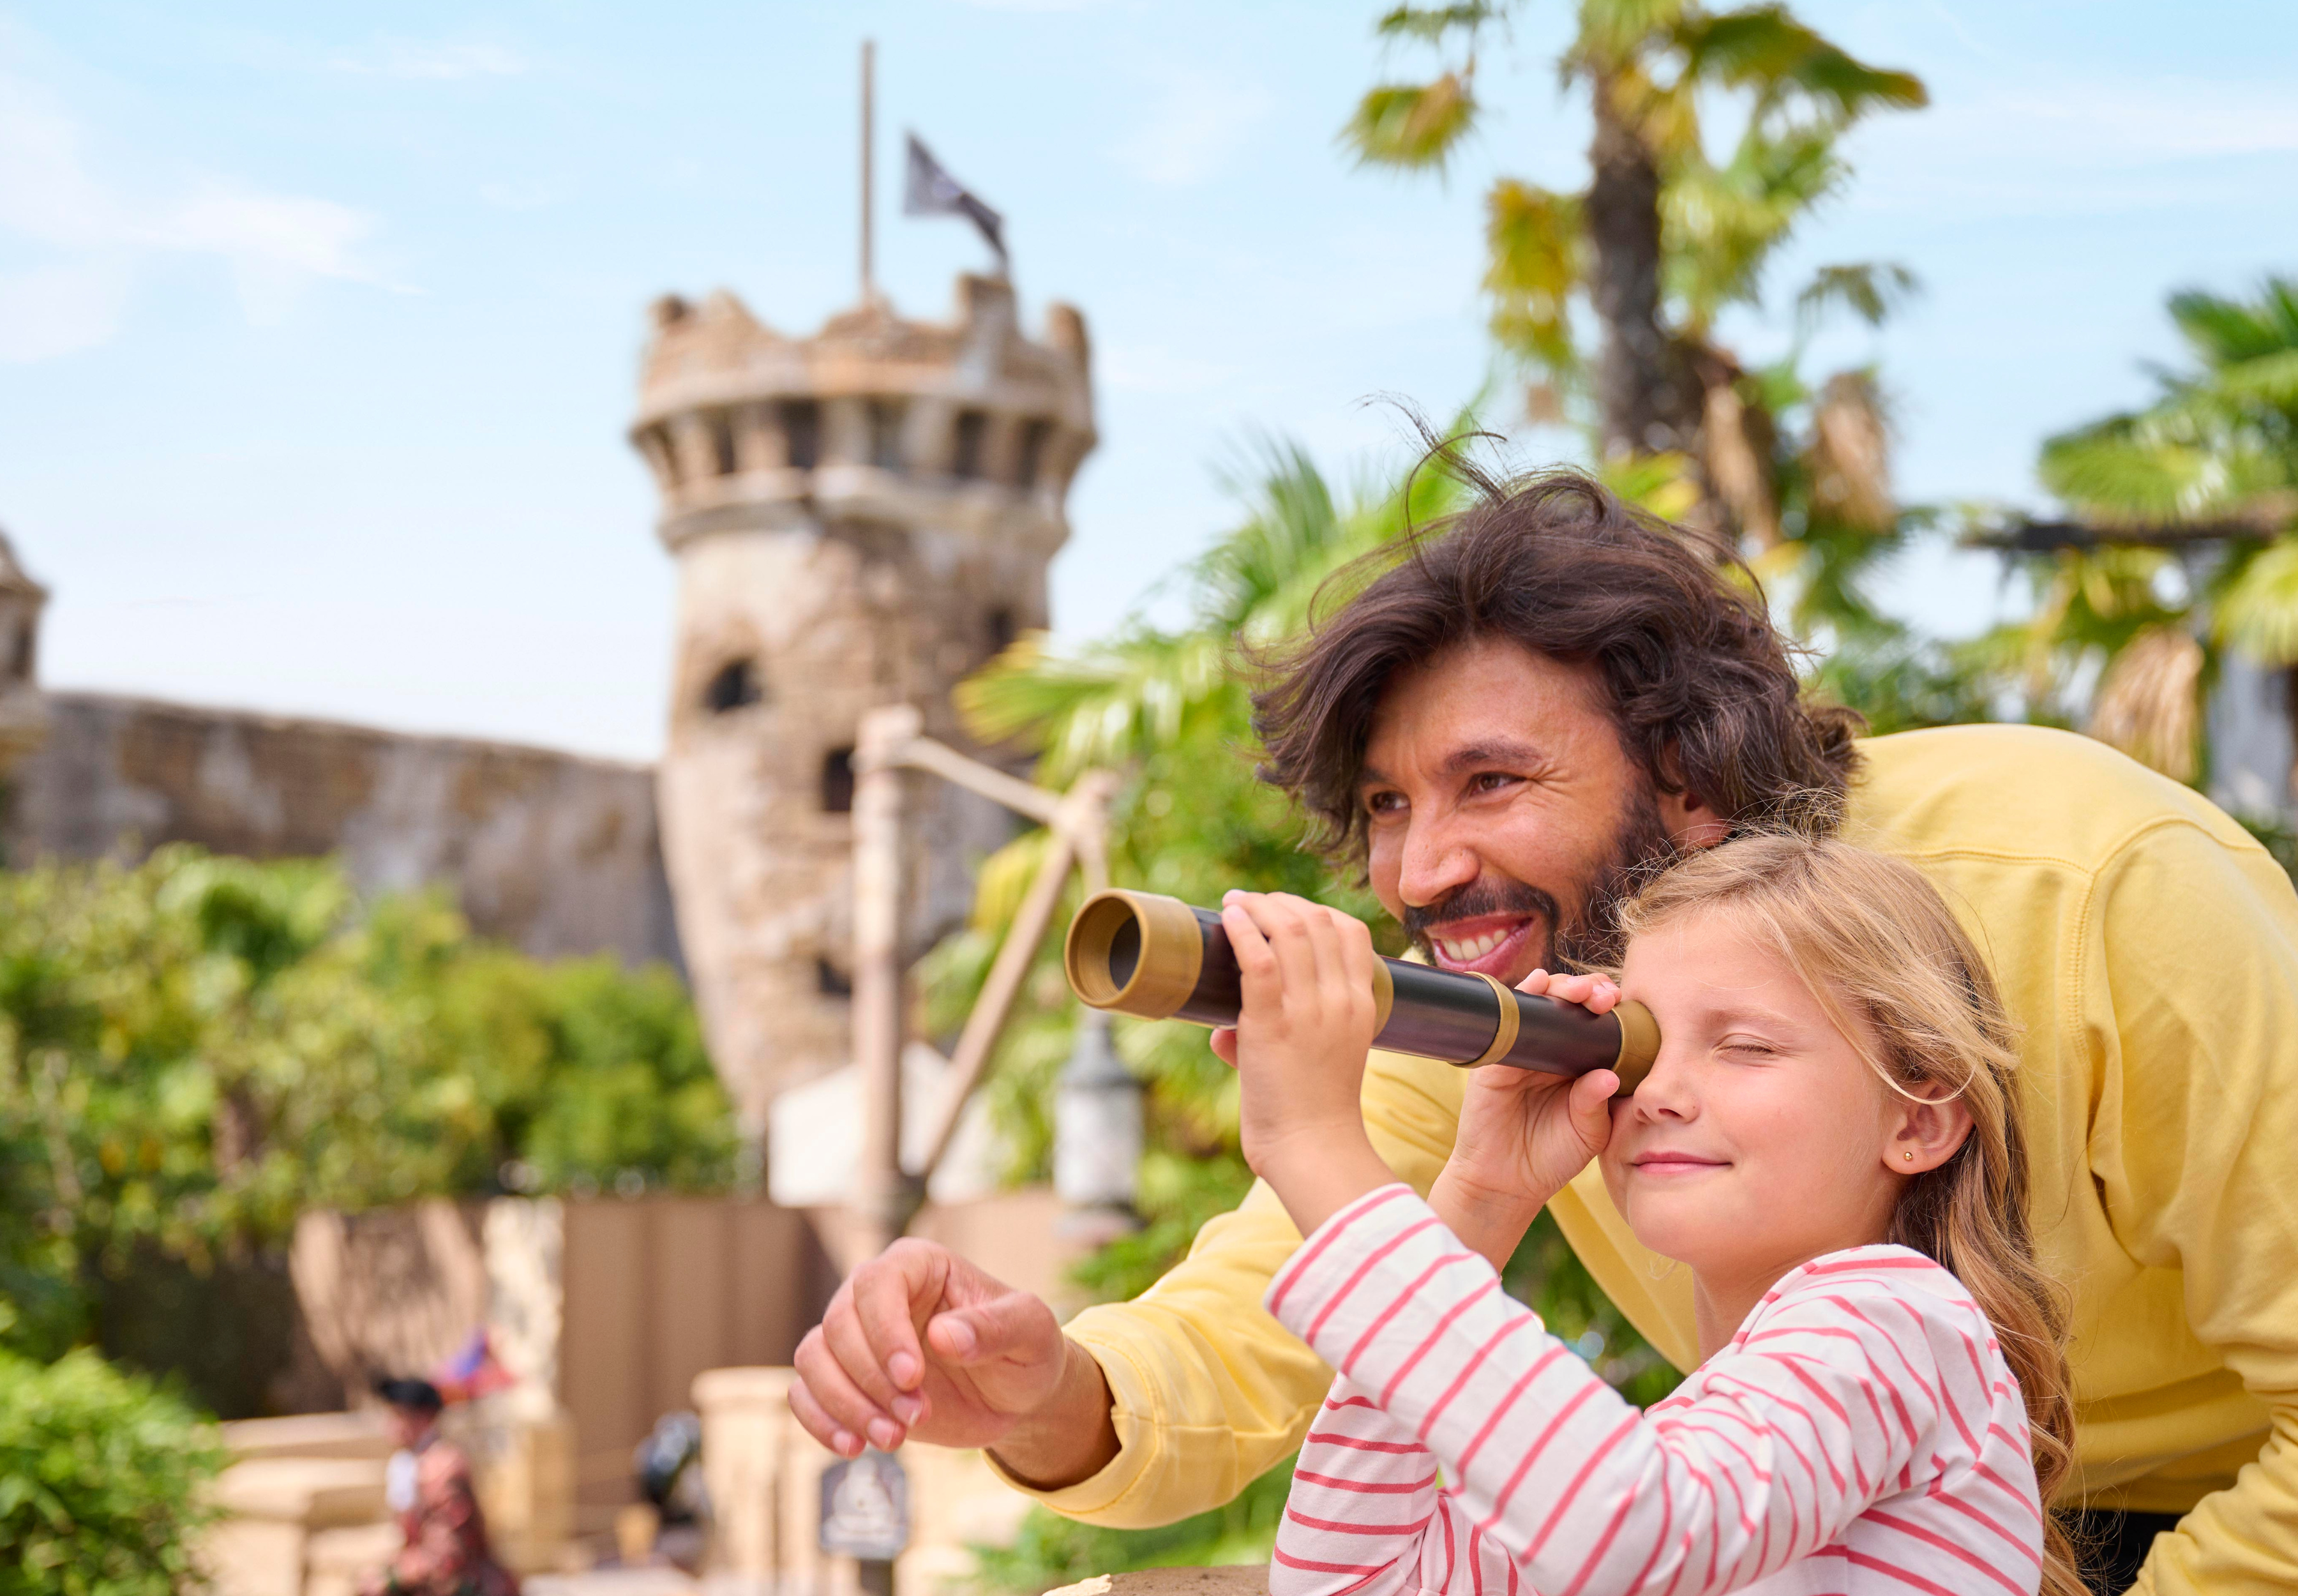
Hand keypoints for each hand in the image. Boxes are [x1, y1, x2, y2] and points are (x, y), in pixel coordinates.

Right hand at [789, 1239, 1114, 1486]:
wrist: (1015, 1396)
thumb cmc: (1026, 1350)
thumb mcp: (1031, 1333)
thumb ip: (995, 1327)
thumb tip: (942, 1336)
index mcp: (919, 1265)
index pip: (876, 1283)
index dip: (884, 1331)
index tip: (911, 1378)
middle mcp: (877, 1294)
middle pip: (839, 1325)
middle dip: (872, 1380)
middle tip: (917, 1418)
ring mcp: (856, 1337)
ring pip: (813, 1357)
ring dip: (846, 1404)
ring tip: (893, 1438)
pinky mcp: (846, 1380)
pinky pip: (804, 1391)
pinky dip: (819, 1421)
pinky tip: (852, 1448)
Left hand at [1207, 891, 1396, 1235]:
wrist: (1314, 1151)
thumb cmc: (1311, 1116)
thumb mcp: (1318, 1063)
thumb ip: (1279, 1038)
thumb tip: (1221, 1035)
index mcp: (1361, 1006)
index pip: (1351, 932)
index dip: (1316, 910)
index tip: (1286, 910)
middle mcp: (1340, 1000)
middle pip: (1318, 921)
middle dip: (1280, 902)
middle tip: (1250, 902)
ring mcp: (1310, 1010)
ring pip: (1289, 930)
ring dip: (1257, 907)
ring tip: (1234, 903)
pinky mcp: (1273, 1023)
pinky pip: (1261, 958)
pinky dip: (1242, 930)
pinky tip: (1228, 919)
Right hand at [1431, 969, 1622, 1269]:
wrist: (1506, 1183)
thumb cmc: (1552, 1158)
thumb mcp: (1588, 1134)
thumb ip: (1596, 1104)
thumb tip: (1608, 1075)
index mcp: (1580, 1065)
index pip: (1598, 1024)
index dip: (1613, 1010)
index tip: (1625, 1007)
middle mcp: (1552, 1051)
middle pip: (1571, 1004)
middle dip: (1590, 990)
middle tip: (1605, 997)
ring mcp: (1523, 1050)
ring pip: (1542, 1003)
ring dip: (1561, 986)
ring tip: (1579, 991)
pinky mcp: (1496, 1057)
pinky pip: (1509, 1020)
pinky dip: (1523, 996)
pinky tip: (1538, 984)